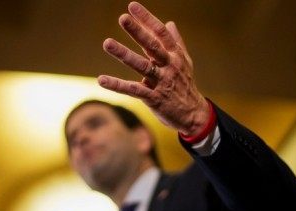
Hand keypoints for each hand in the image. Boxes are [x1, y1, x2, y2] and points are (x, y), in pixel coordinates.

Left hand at [98, 1, 209, 136]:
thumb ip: (176, 42)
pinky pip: (134, 90)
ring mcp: (162, 83)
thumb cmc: (186, 86)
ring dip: (124, 54)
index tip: (132, 6)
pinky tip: (101, 79)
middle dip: (138, 32)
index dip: (147, 19)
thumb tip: (170, 22)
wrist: (193, 114)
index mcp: (175, 56)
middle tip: (123, 18)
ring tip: (107, 43)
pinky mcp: (154, 99)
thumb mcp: (185, 62)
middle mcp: (169, 67)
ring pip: (142, 66)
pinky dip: (117, 85)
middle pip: (152, 46)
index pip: (161, 33)